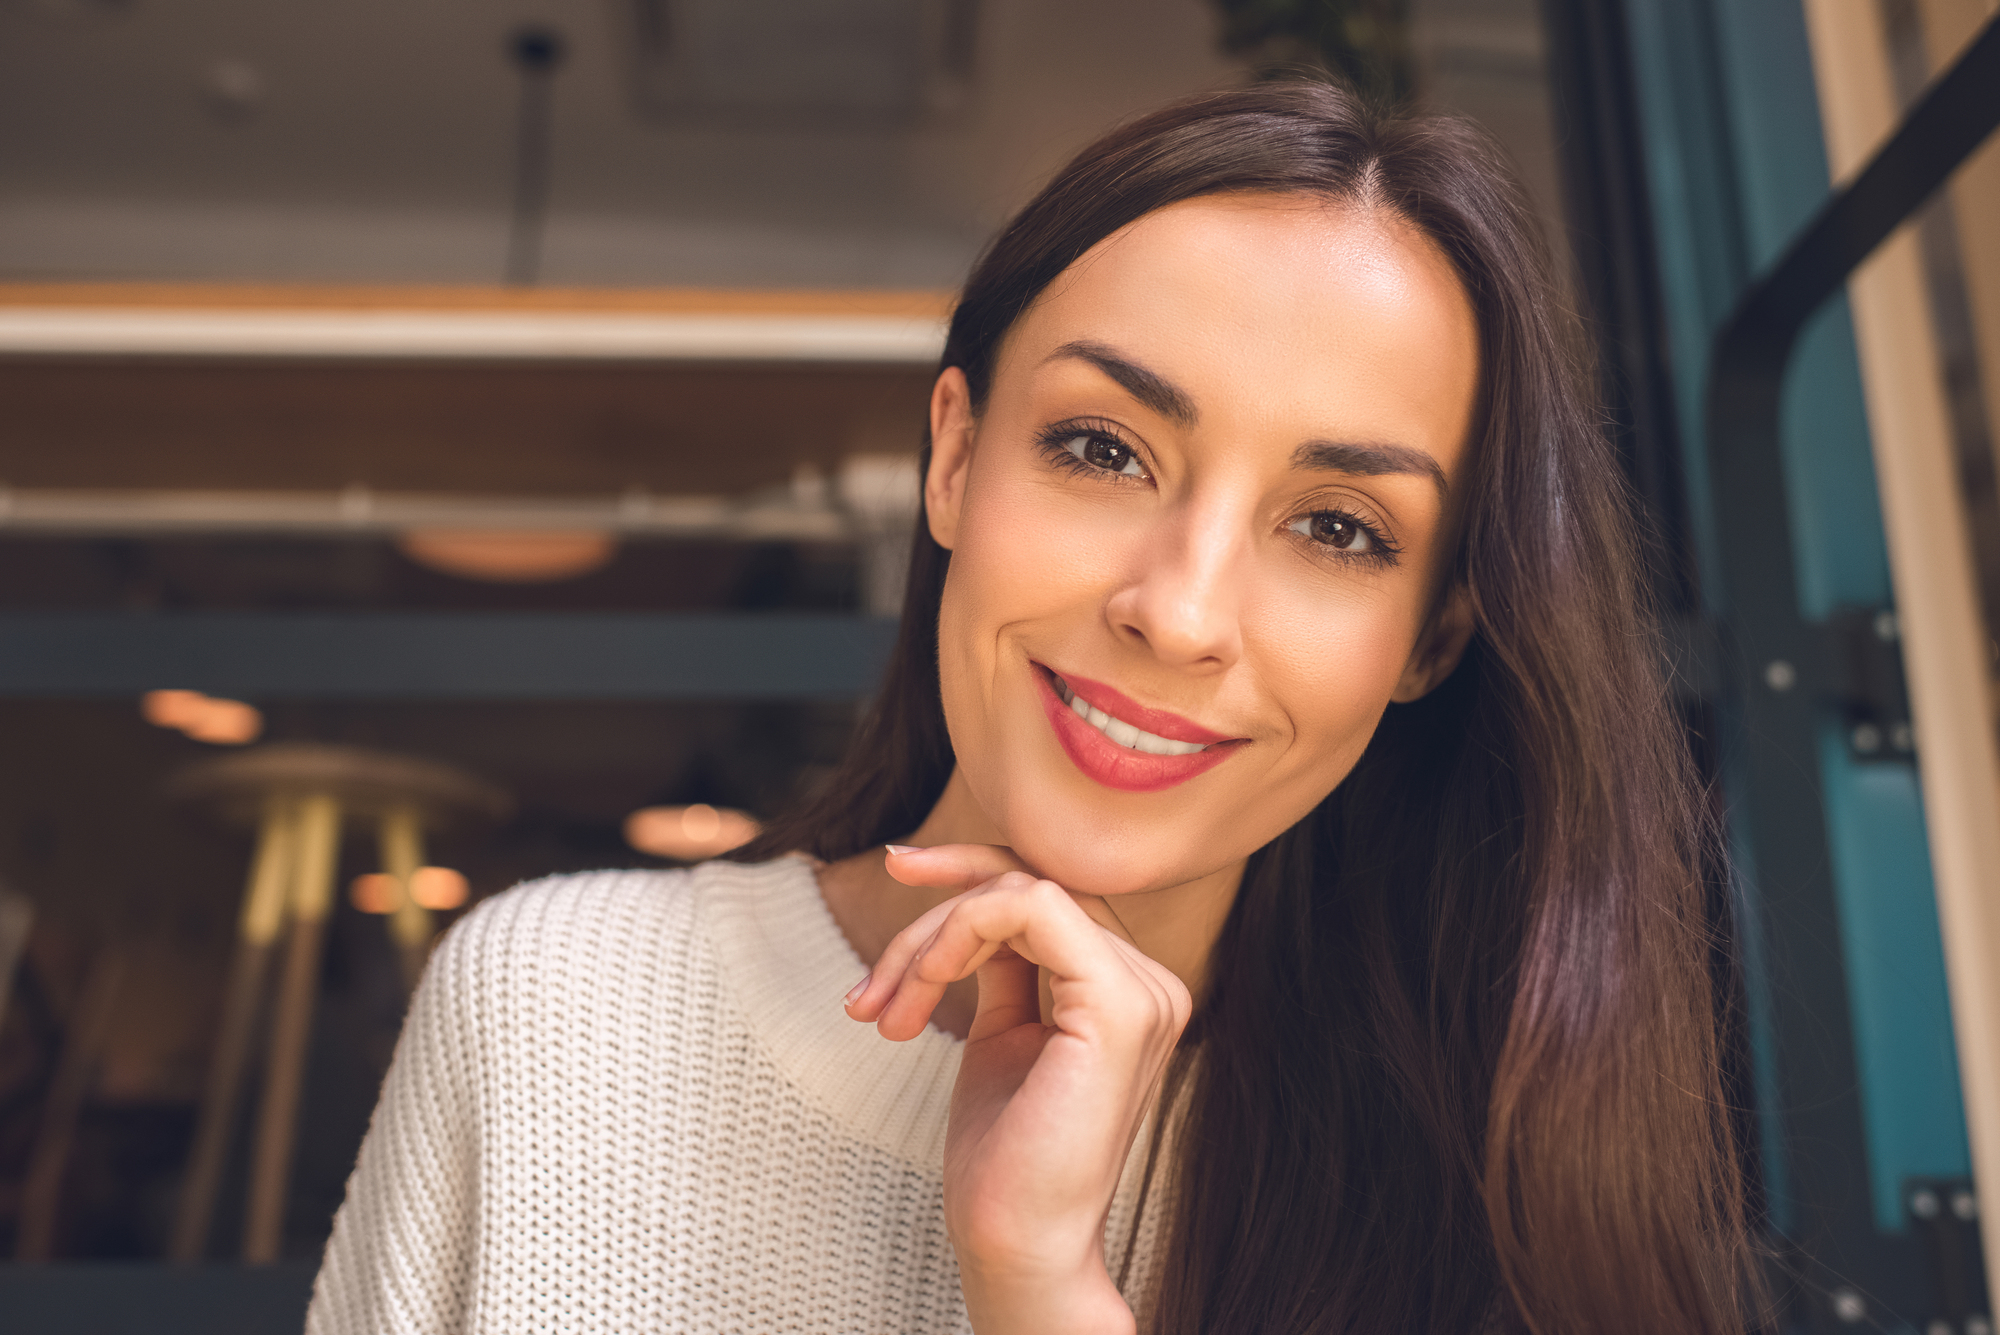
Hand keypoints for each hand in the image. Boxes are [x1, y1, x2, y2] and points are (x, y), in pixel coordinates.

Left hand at [844, 844, 1191, 1334]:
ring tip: (884, 1010)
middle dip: (932, 915)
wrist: (1016, 1244)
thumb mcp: (1002, 1035)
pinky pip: (1028, 910)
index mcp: (1129, 992)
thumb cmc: (1002, 1160)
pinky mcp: (1117, 1004)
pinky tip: (919, 990)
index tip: (896, 864)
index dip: (968, 871)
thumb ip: (1006, 968)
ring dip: (929, 940)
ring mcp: (1144, 991)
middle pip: (1028, 887)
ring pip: (1018, 893)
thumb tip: (973, 900)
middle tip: (868, 988)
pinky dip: (956, 933)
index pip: (1047, 896)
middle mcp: (1152, 985)